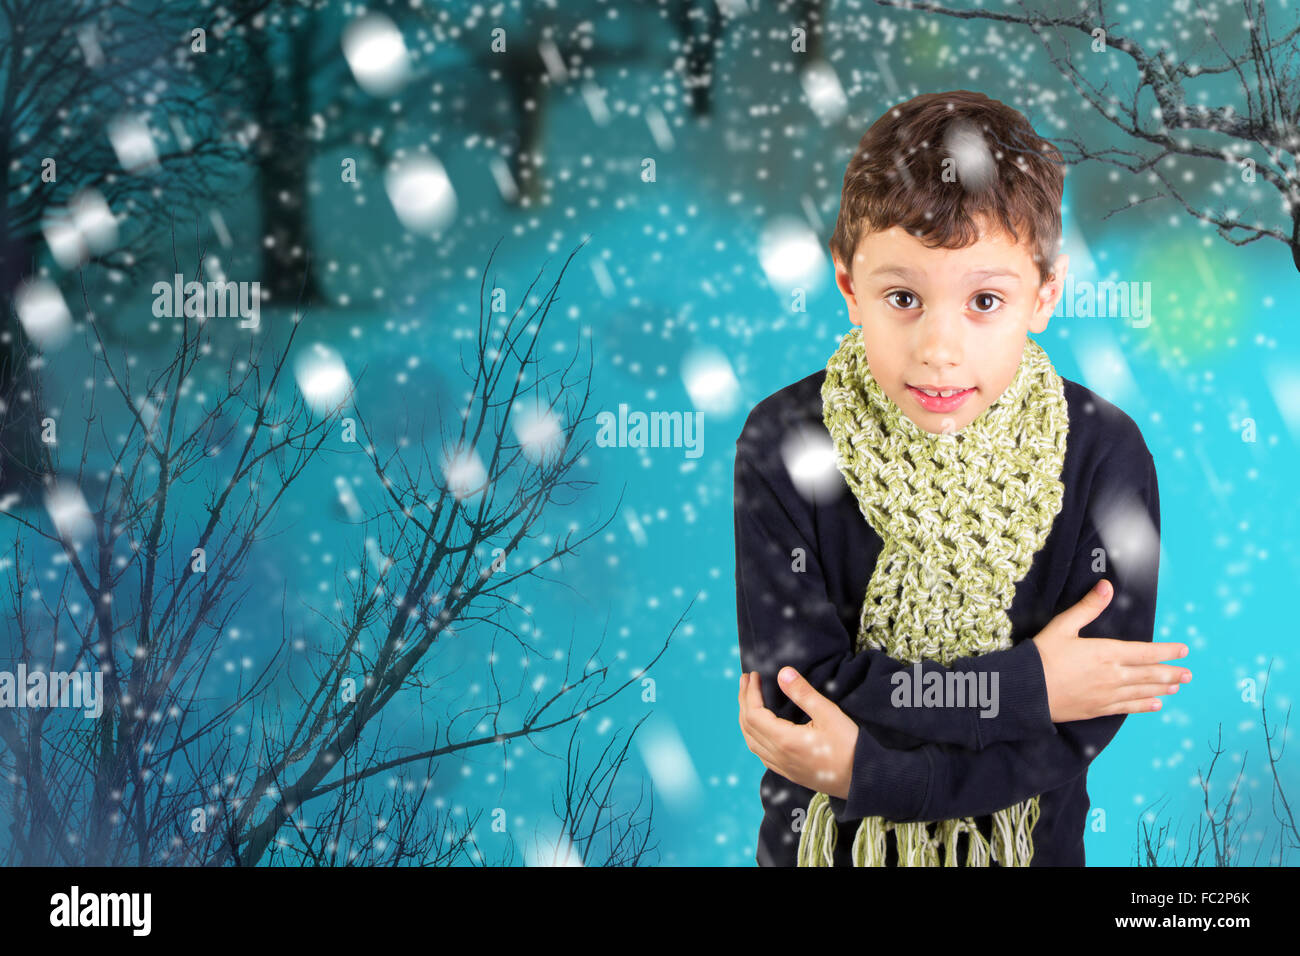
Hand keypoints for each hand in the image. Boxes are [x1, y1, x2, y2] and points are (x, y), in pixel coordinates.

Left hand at [737, 667, 858, 799]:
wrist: (864, 780)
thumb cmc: (849, 746)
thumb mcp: (828, 714)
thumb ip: (803, 693)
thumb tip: (782, 673)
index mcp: (785, 741)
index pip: (754, 714)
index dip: (750, 693)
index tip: (753, 675)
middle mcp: (779, 757)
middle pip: (748, 727)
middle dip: (744, 701)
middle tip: (745, 680)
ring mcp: (783, 767)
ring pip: (752, 742)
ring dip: (745, 719)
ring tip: (748, 700)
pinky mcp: (790, 773)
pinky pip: (761, 754)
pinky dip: (753, 736)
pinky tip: (759, 728)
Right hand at [1032, 579, 1191, 722]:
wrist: (1026, 691)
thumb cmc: (1041, 656)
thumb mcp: (1062, 627)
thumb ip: (1087, 608)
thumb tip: (1105, 587)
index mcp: (1106, 653)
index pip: (1145, 652)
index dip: (1166, 651)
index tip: (1183, 650)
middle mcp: (1112, 675)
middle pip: (1149, 674)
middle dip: (1171, 672)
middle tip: (1189, 673)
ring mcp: (1106, 694)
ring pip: (1142, 691)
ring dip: (1162, 688)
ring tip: (1177, 686)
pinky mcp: (1098, 709)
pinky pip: (1128, 707)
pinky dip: (1144, 705)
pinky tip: (1155, 705)